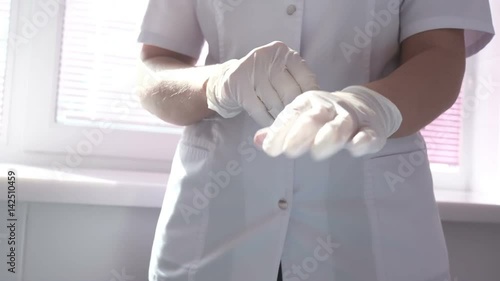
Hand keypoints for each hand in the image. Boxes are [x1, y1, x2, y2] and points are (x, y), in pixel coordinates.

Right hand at [205, 41, 317, 126]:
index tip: (312, 114)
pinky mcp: (237, 83)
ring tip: (283, 126)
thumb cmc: (262, 83)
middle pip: (290, 93)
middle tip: (296, 125)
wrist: (226, 82)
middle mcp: (267, 56)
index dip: (311, 99)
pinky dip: (265, 121)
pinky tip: (269, 126)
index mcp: (283, 53)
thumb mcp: (281, 76)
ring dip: (280, 119)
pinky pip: (258, 109)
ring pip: (274, 103)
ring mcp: (251, 68)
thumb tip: (319, 105)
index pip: (306, 79)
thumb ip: (298, 84)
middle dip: (294, 112)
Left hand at [254, 86, 402, 159]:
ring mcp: (351, 118)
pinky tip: (355, 148)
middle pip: (315, 116)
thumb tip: (258, 141)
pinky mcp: (371, 130)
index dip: (280, 131)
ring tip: (317, 152)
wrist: (363, 106)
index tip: (270, 150)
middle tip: (290, 151)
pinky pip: (369, 133)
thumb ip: (280, 130)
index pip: (292, 114)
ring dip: (329, 136)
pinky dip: (363, 140)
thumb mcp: (300, 119)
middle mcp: (329, 107)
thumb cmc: (322, 117)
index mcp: (309, 102)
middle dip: (301, 133)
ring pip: (341, 125)